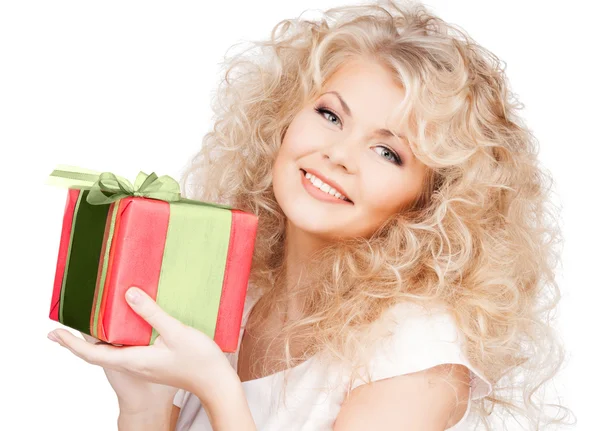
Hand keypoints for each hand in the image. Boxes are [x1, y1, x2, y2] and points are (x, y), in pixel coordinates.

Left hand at [47, 286, 234, 406]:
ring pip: (112, 351)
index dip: (71, 344)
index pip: (92, 353)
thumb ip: (151, 312)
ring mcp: (144, 364)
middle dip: (78, 340)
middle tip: (63, 326)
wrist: (216, 382)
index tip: (54, 333)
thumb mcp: (175, 332)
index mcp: (134, 359)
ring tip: (92, 320)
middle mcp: (134, 363)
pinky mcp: (153, 362)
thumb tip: (128, 294)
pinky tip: (126, 325)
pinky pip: (127, 350)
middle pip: (98, 353)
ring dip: (98, 339)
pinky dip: (117, 338)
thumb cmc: (199, 362)